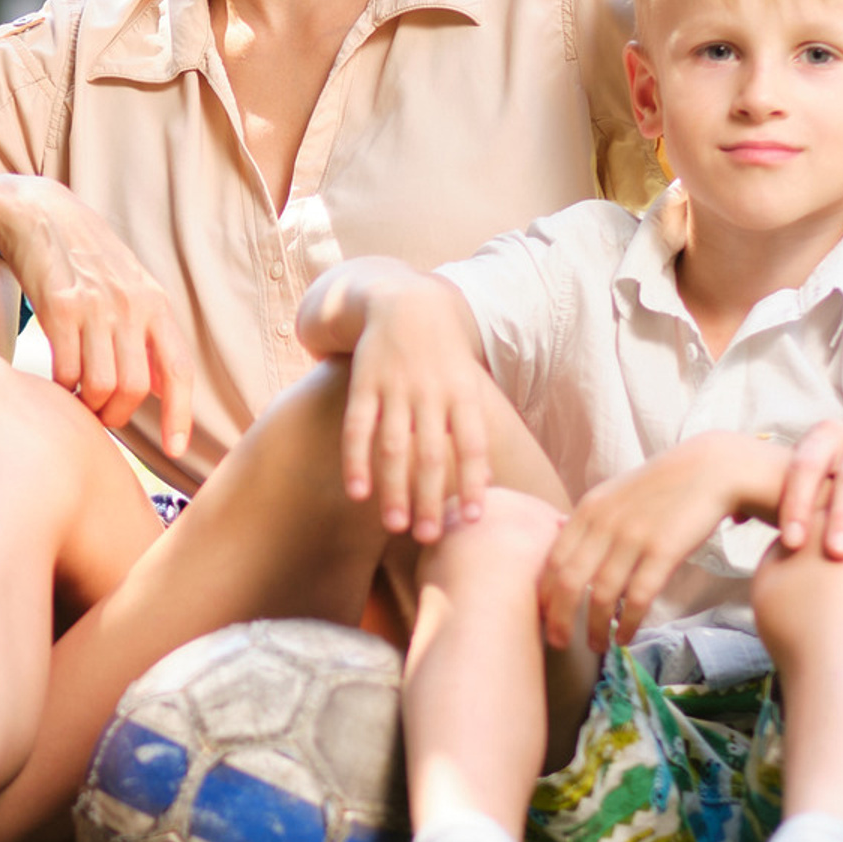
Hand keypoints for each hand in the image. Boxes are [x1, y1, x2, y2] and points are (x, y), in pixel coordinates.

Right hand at [0, 180, 192, 453]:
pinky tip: (57, 383)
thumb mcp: (131, 286)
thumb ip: (148, 332)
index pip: (178, 370)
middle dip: (118, 416)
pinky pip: (66, 370)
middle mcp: (130, 306)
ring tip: (79, 402)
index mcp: (156, 303)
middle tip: (103, 418)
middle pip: (134, 387)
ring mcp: (94, 306)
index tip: (174, 449)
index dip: (180, 415)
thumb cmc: (86, 259)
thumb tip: (166, 386)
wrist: (38, 215)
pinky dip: (62, 389)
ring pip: (100, 385)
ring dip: (89, 406)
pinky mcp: (58, 308)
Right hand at [339, 280, 498, 543]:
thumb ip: (473, 426)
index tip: (475, 520)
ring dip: (394, 489)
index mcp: (462, 393)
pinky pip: (358, 428)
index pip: (473, 444)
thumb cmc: (442, 356)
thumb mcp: (467, 382)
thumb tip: (486, 482)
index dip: (475, 482)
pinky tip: (357, 493)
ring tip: (396, 526)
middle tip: (430, 538)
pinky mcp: (363, 385)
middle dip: (431, 498)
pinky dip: (356, 461)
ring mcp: (394, 388)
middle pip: (432, 454)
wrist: (404, 303)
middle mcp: (430, 392)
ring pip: (394, 447)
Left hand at [537, 440, 753, 652]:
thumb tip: (568, 557)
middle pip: (567, 582)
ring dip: (595, 627)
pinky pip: (637, 597)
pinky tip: (626, 637)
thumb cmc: (662, 487)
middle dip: (558, 618)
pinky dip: (628, 623)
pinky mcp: (663, 551)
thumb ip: (590, 523)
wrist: (711, 468)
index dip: (543, 592)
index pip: (552, 559)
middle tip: (558, 643)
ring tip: (596, 646)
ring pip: (600, 595)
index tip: (541, 615)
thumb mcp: (615, 496)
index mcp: (587, 511)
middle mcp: (603, 525)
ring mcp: (632, 538)